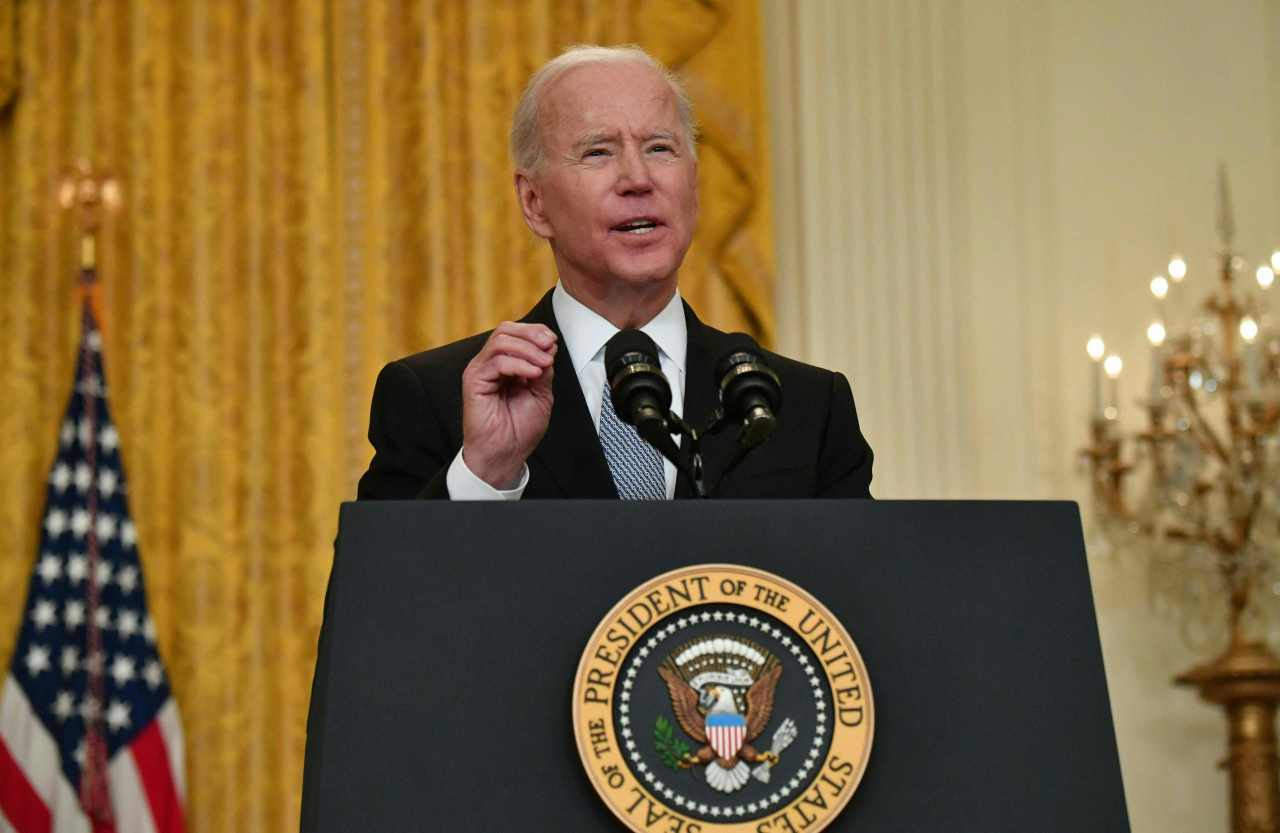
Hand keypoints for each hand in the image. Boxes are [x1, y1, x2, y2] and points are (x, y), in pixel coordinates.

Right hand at [460, 322, 556, 488]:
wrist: (506, 454)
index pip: (516, 334)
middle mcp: (490, 364)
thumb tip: (548, 347)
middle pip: (505, 330)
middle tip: (549, 346)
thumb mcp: (541, 393)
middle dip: (531, 335)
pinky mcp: (474, 381)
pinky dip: (518, 364)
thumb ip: (543, 370)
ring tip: (543, 365)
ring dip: (527, 349)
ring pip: (500, 341)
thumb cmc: (520, 429)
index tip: (553, 342)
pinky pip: (496, 361)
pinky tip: (532, 375)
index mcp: (505, 364)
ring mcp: (480, 371)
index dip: (535, 332)